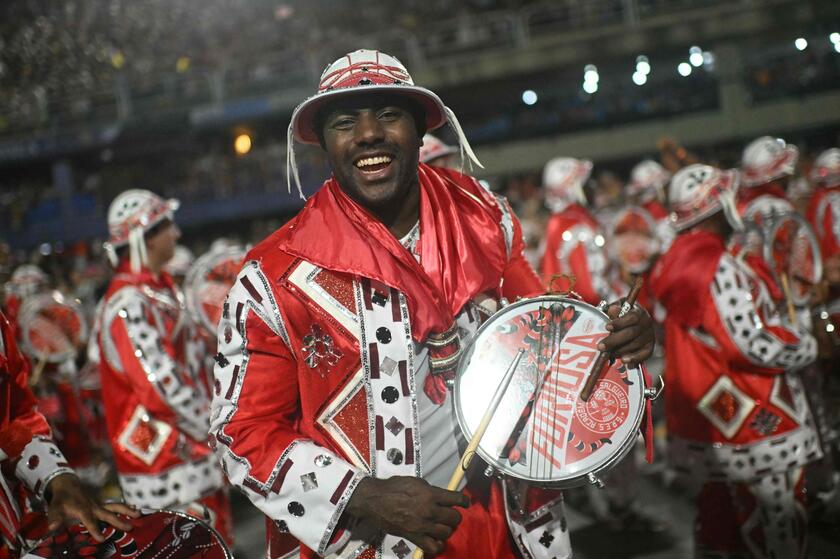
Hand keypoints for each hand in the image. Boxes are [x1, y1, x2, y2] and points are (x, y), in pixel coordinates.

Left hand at [46, 473, 138, 541]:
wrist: (68, 485)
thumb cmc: (61, 499)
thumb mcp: (55, 508)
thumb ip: (55, 518)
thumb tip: (52, 528)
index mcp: (83, 510)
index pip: (90, 521)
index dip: (95, 529)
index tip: (102, 539)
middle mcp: (94, 507)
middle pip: (108, 514)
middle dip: (119, 521)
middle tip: (130, 527)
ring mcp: (99, 505)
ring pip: (115, 507)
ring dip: (127, 511)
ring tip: (138, 515)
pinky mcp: (102, 504)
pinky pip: (115, 505)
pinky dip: (126, 507)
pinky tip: (135, 509)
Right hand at [345, 476, 468, 555]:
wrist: (375, 500)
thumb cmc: (394, 487)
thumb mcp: (416, 482)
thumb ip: (431, 491)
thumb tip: (441, 497)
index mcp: (430, 494)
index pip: (456, 499)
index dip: (464, 501)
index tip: (465, 503)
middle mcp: (429, 510)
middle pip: (454, 518)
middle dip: (454, 516)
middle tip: (449, 515)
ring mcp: (422, 525)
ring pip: (446, 532)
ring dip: (446, 530)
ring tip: (442, 527)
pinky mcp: (414, 537)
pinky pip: (433, 547)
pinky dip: (437, 545)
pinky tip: (435, 540)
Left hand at [599, 303, 654, 367]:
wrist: (633, 323)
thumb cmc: (622, 315)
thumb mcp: (618, 308)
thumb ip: (614, 309)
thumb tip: (613, 309)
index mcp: (639, 312)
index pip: (632, 317)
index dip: (619, 323)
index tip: (607, 327)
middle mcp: (646, 324)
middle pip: (631, 333)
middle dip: (614, 340)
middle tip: (601, 346)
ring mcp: (649, 336)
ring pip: (635, 344)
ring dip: (620, 350)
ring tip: (608, 354)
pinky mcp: (649, 348)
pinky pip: (643, 355)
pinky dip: (633, 358)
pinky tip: (623, 360)